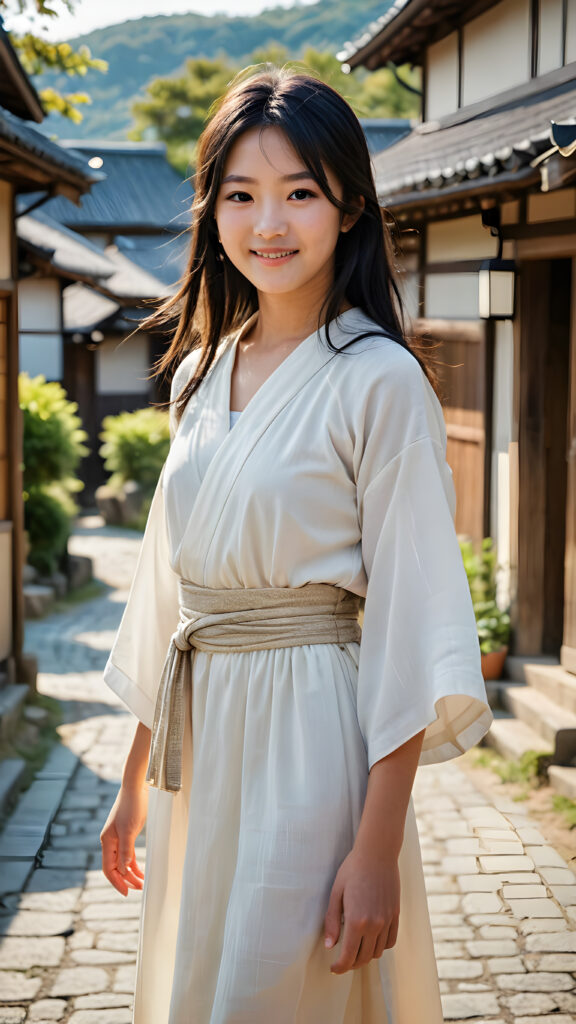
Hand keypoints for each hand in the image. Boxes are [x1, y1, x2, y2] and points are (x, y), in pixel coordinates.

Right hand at [100, 783, 147, 895]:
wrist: (136, 787)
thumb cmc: (132, 806)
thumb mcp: (129, 829)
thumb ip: (126, 850)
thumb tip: (123, 869)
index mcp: (107, 841)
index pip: (109, 868)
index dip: (117, 882)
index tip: (127, 893)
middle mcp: (110, 841)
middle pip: (115, 867)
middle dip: (126, 880)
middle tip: (139, 889)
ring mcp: (118, 838)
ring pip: (122, 862)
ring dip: (131, 873)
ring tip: (142, 883)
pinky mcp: (126, 834)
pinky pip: (128, 854)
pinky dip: (134, 863)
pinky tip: (141, 870)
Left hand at [324, 847, 399, 973]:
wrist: (377, 853)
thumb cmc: (353, 870)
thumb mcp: (336, 893)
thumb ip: (332, 921)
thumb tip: (330, 946)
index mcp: (357, 921)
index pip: (348, 957)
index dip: (340, 967)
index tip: (333, 968)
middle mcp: (374, 925)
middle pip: (364, 958)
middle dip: (351, 964)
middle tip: (342, 961)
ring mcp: (387, 920)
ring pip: (378, 952)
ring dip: (366, 956)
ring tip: (356, 950)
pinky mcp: (396, 915)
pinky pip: (391, 941)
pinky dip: (381, 946)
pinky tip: (372, 941)